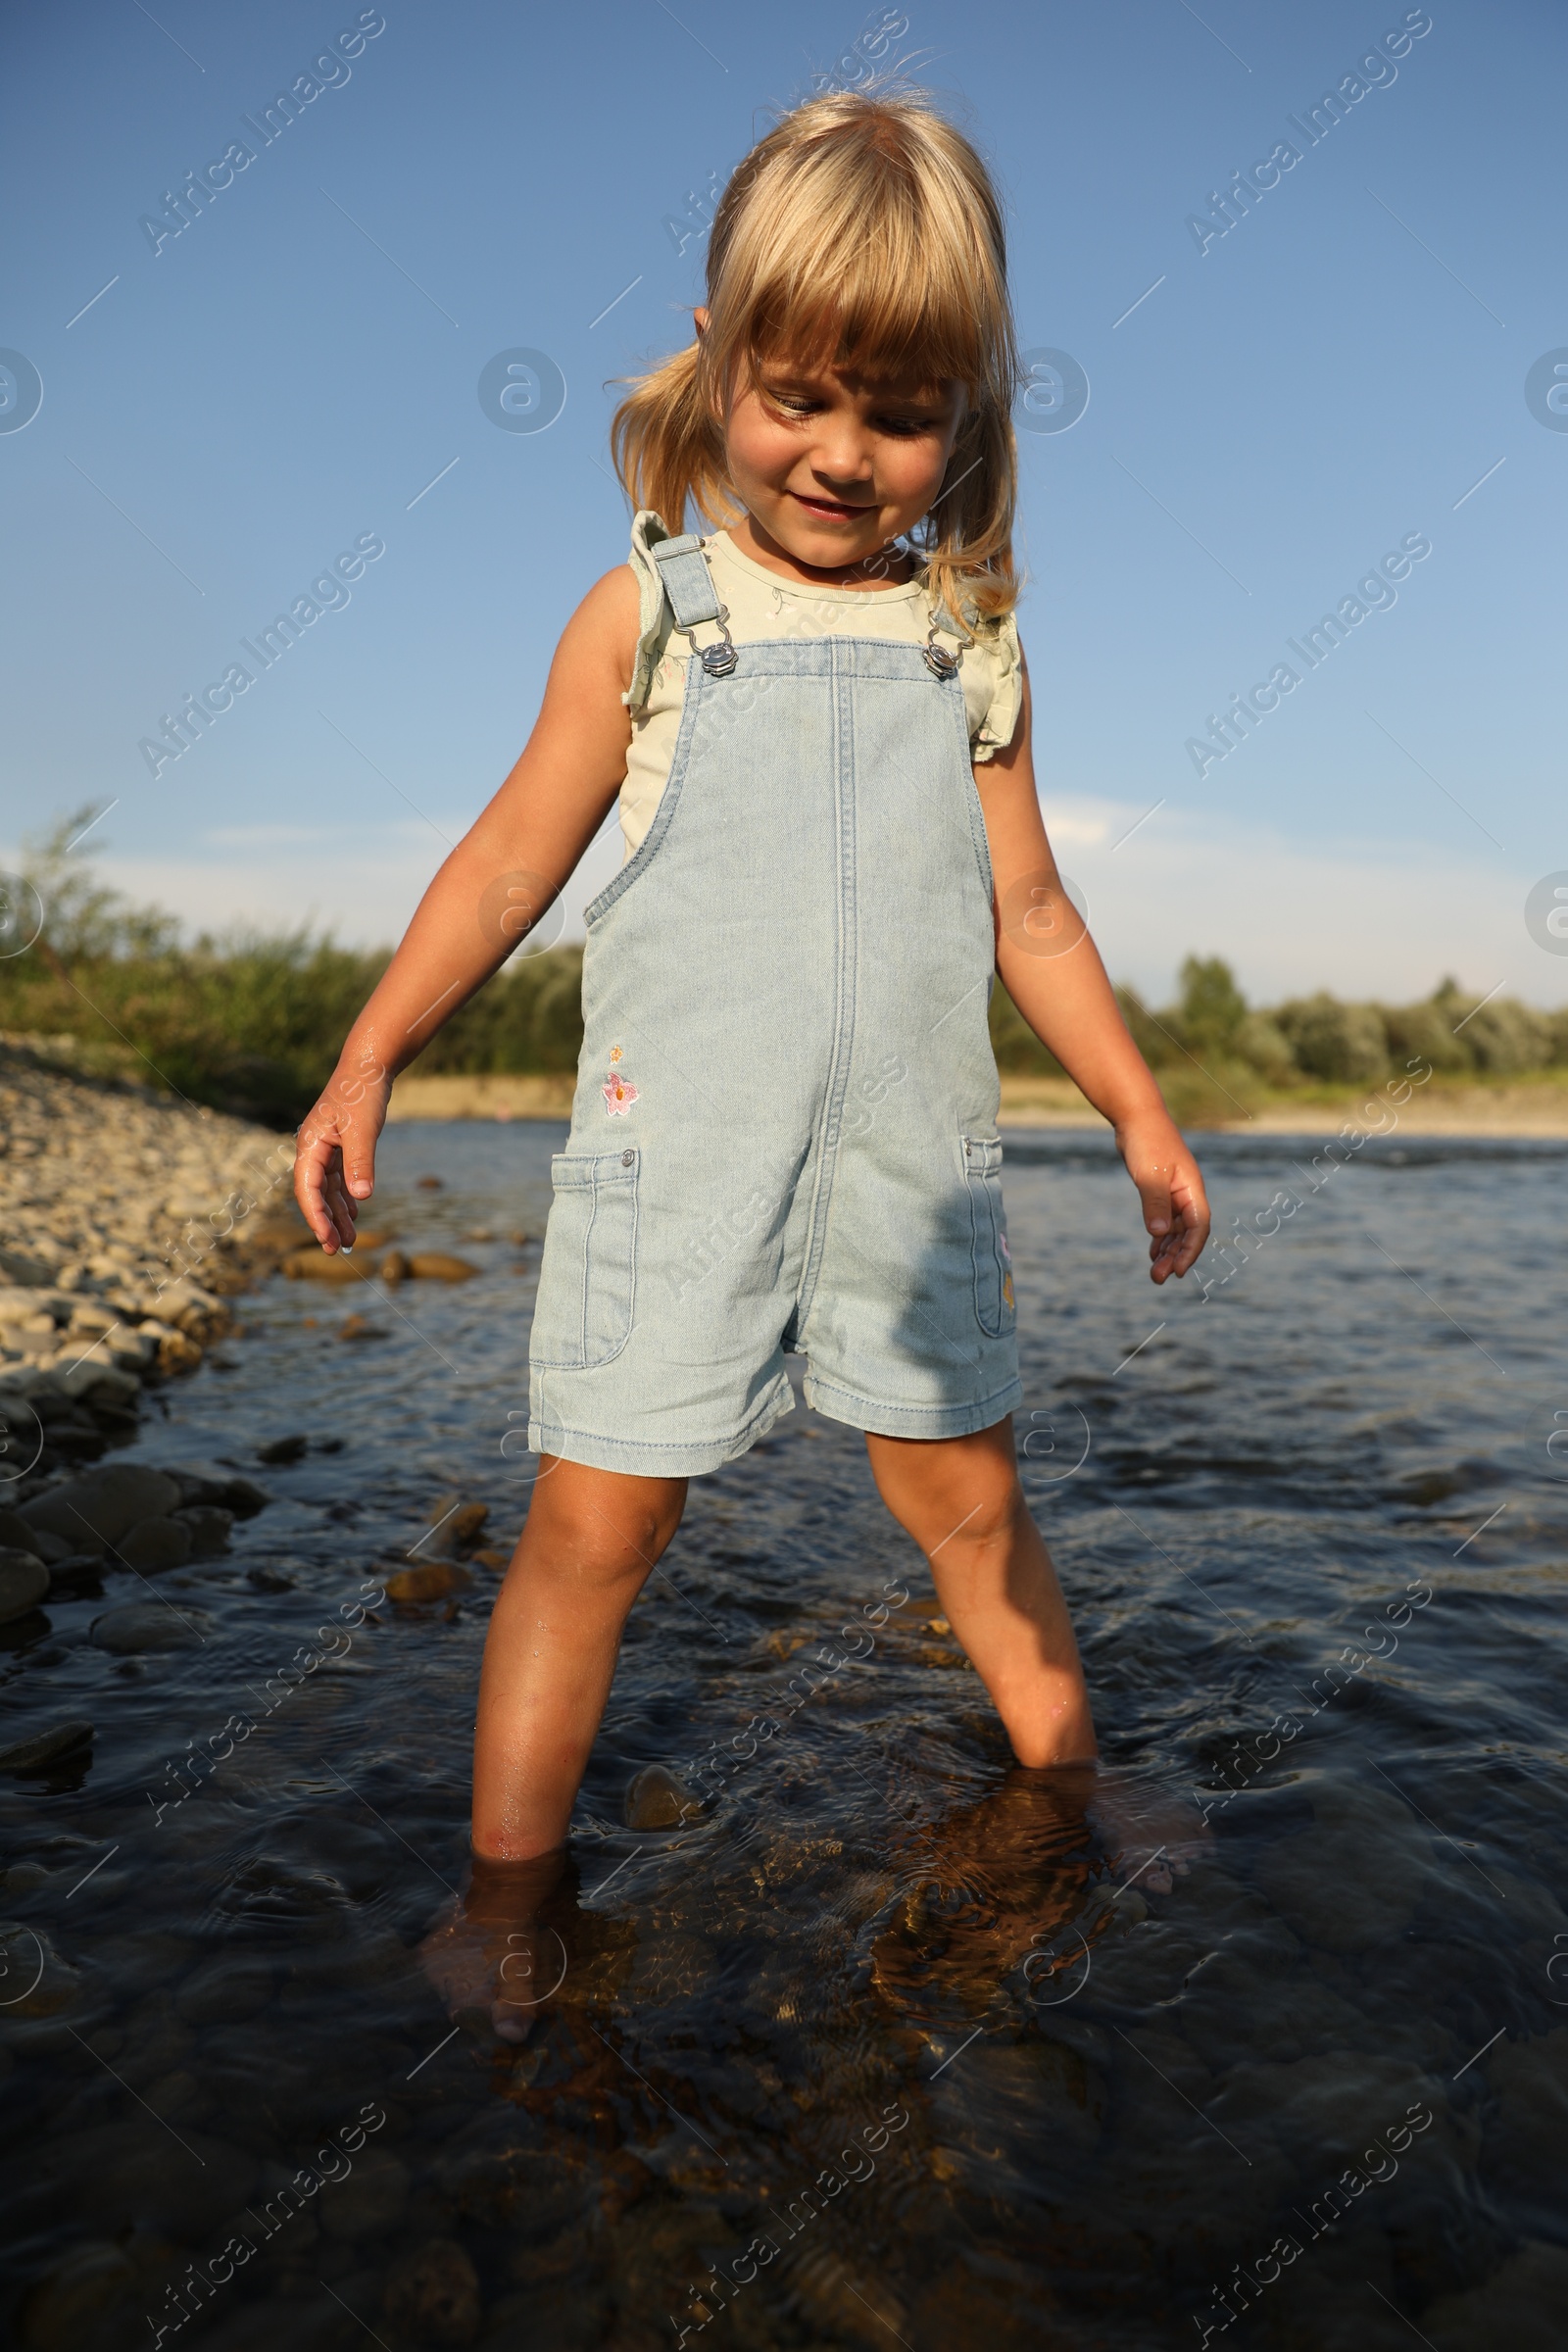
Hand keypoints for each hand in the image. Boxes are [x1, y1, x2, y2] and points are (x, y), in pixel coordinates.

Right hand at [294, 1054, 391, 1252]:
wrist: (369, 1065)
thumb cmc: (363, 1092)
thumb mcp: (363, 1128)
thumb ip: (360, 1162)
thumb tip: (361, 1198)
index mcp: (310, 1143)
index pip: (307, 1188)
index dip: (315, 1216)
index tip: (326, 1240)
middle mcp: (313, 1148)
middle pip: (315, 1193)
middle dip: (326, 1222)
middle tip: (337, 1250)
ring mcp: (325, 1147)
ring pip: (328, 1189)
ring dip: (338, 1214)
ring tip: (351, 1241)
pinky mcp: (339, 1145)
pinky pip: (339, 1178)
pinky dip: (346, 1197)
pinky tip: (355, 1214)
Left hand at [1116, 1112, 1209, 1283]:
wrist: (1135, 1117)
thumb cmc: (1146, 1142)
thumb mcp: (1150, 1175)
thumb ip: (1155, 1204)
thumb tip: (1161, 1234)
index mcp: (1191, 1189)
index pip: (1198, 1226)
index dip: (1190, 1250)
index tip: (1177, 1271)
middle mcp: (1186, 1193)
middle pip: (1187, 1233)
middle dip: (1175, 1257)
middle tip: (1158, 1279)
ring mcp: (1173, 1192)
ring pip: (1175, 1229)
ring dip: (1166, 1251)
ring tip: (1154, 1273)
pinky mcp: (1159, 1190)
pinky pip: (1164, 1220)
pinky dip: (1160, 1237)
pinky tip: (1152, 1251)